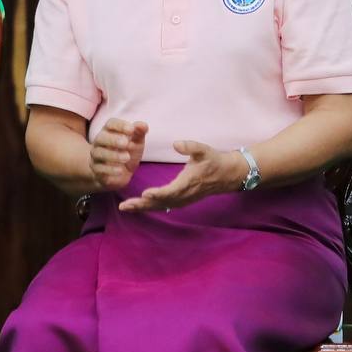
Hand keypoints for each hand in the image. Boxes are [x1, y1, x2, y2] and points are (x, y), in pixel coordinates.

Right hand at [88, 117, 145, 192]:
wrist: (120, 173)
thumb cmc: (127, 152)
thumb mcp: (136, 143)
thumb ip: (139, 133)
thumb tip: (143, 125)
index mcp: (109, 132)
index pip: (111, 124)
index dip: (120, 125)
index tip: (131, 129)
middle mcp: (100, 142)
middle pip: (101, 137)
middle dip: (113, 139)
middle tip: (126, 143)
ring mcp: (96, 156)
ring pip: (98, 153)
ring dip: (113, 155)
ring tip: (127, 157)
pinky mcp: (96, 170)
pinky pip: (99, 169)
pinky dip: (110, 169)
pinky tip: (120, 170)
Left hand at [121, 140, 243, 212]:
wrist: (227, 175)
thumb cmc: (214, 161)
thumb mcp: (204, 149)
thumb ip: (190, 146)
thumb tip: (176, 143)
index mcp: (188, 182)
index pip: (171, 191)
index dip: (158, 193)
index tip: (144, 194)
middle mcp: (184, 194)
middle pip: (161, 202)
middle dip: (142, 205)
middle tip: (124, 206)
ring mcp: (183, 199)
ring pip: (161, 206)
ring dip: (143, 208)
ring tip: (125, 207)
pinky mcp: (182, 200)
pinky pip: (164, 206)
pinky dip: (150, 207)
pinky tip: (139, 206)